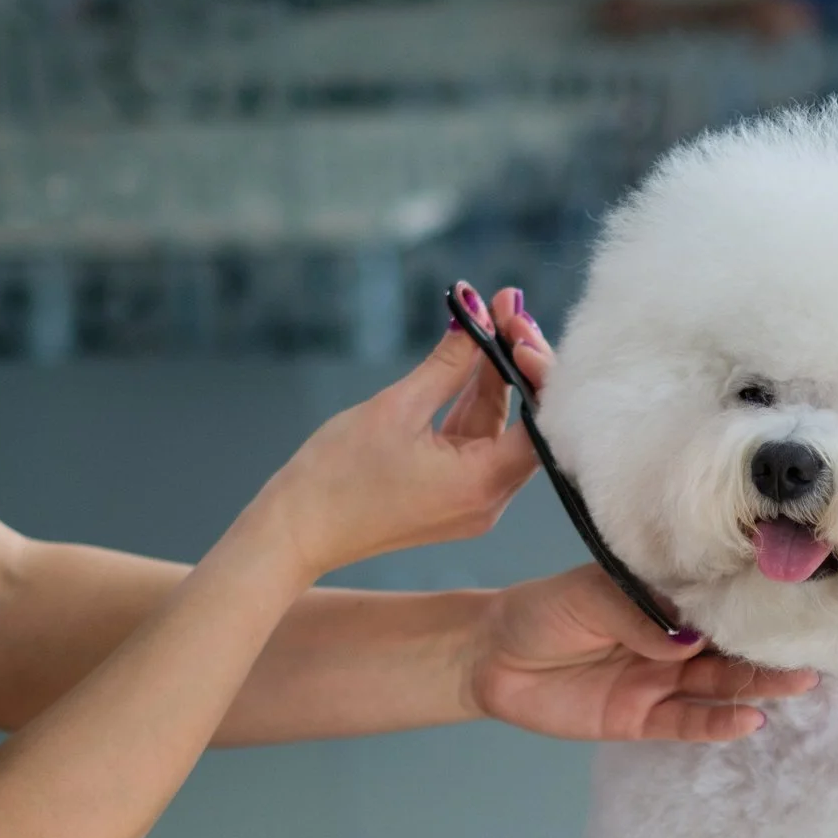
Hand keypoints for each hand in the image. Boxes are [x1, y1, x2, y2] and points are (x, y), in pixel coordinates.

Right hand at [256, 284, 551, 578]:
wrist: (296, 531)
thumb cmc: (337, 477)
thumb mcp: (397, 408)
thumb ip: (448, 363)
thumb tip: (478, 317)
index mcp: (484, 485)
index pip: (541, 419)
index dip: (537, 366)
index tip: (515, 321)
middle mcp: (489, 500)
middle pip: (526, 422)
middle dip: (517, 361)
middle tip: (503, 306)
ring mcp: (471, 501)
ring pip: (499, 428)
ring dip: (494, 377)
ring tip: (487, 320)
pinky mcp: (451, 496)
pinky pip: (474, 442)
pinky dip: (472, 403)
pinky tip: (471, 360)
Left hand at [466, 564, 817, 741]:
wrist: (490, 659)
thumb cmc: (540, 612)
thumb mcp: (586, 596)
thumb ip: (636, 613)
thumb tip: (688, 639)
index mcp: (661, 599)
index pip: (717, 599)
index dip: (754, 599)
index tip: (799, 596)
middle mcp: (671, 639)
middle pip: (730, 645)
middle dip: (770, 646)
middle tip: (817, 645)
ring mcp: (660, 680)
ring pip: (719, 684)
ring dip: (758, 684)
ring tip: (800, 680)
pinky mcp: (642, 719)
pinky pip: (687, 723)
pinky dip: (718, 724)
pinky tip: (750, 721)